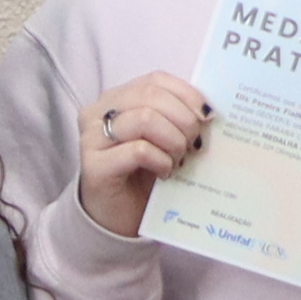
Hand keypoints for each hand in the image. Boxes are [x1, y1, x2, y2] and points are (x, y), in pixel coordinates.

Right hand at [75, 73, 213, 239]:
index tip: (207, 116)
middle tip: (194, 143)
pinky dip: (162, 160)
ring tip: (179, 160)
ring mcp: (92, 139)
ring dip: (173, 141)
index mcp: (116, 99)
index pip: (155, 80)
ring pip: (145, 119)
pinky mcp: (94, 166)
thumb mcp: (161, 139)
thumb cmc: (142, 176)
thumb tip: (208, 110)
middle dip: (183, 119)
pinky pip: (139, 150)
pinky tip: (165, 173)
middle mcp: (98, 113)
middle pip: (151, 96)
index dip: (186, 94)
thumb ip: (175, 118)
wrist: (118, 219)